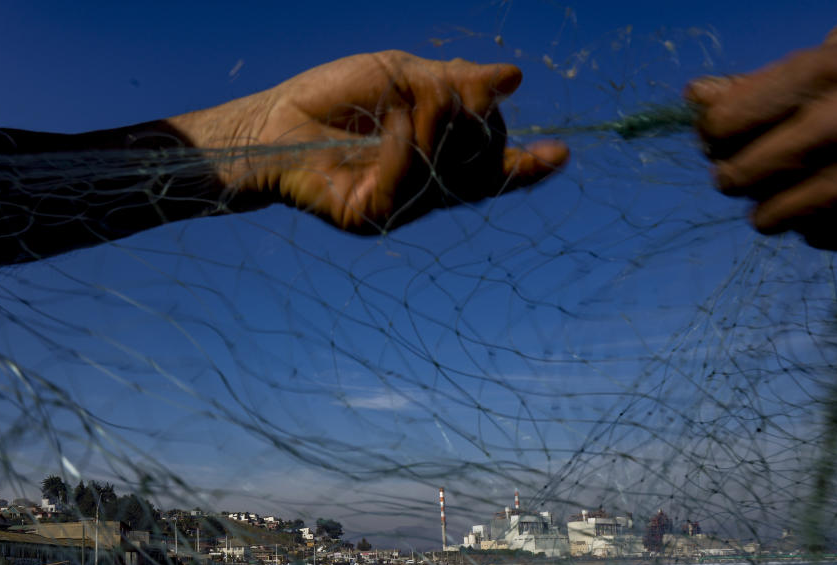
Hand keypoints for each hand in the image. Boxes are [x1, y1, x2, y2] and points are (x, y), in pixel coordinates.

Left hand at [173, 50, 568, 233]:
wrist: (274, 119)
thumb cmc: (336, 97)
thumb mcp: (403, 75)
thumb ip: (455, 82)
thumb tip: (514, 79)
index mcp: (439, 160)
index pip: (492, 169)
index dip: (527, 166)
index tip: (562, 154)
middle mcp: (426, 192)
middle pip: (479, 166)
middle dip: (470, 119)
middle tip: (437, 89)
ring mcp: (400, 208)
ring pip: (446, 173)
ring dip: (434, 123)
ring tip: (406, 95)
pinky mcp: (370, 218)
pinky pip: (406, 181)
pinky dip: (402, 139)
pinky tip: (388, 116)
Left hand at [686, 11, 836, 251]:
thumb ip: (769, 78)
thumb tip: (698, 98)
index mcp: (835, 71)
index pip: (725, 121)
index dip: (712, 130)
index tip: (723, 131)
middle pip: (738, 176)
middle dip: (733, 171)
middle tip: (751, 163)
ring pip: (770, 219)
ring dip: (771, 204)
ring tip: (795, 182)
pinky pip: (820, 239)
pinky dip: (818, 223)